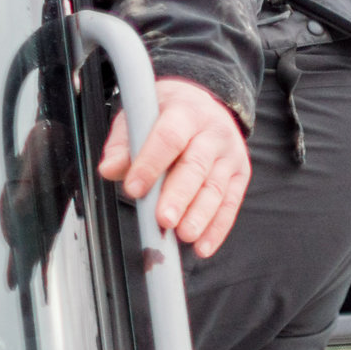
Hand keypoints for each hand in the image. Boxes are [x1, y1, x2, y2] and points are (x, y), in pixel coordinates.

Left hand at [100, 74, 250, 259]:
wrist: (203, 102)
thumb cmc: (162, 115)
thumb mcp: (138, 118)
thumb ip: (122, 144)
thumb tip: (109, 170)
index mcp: (184, 112)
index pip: (168, 138)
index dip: (150, 163)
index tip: (133, 188)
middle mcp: (213, 132)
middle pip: (195, 166)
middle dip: (179, 195)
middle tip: (163, 219)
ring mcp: (230, 154)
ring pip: (216, 188)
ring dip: (200, 215)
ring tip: (183, 235)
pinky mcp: (240, 174)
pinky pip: (231, 203)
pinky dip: (217, 227)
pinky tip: (203, 246)